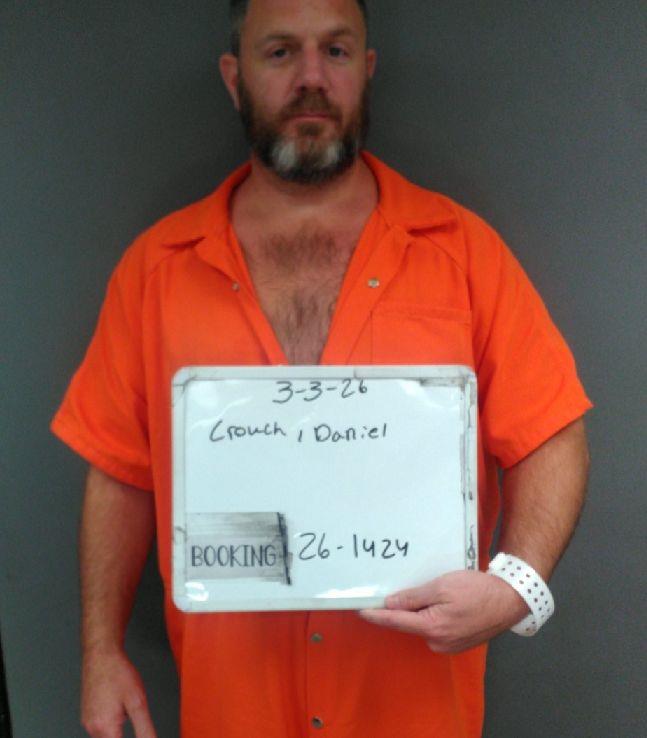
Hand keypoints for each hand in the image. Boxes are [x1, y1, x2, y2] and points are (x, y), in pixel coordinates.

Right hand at [81, 649, 157, 737]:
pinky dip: (112, 719)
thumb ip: (144, 729)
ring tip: (123, 700)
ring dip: (118, 726)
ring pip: (107, 734)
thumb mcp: (138, 702)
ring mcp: (87, 721)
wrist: (101, 654)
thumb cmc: (118, 673)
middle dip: (124, 732)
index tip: (131, 719)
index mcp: (104, 728)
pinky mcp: (87, 714)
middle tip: (128, 708)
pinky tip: (117, 700)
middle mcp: (92, 728)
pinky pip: (102, 725)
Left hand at [359, 570, 529, 653]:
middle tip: (403, 587)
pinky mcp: (457, 643)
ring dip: (422, 611)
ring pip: (423, 625)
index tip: (359, 609)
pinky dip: (434, 615)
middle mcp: (438, 642)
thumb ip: (413, 597)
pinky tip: (445, 602)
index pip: (395, 621)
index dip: (376, 614)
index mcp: (432, 628)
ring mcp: (448, 645)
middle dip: (403, 608)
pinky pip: (436, 628)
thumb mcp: (442, 586)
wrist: (509, 599)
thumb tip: (390, 604)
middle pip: (409, 623)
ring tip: (436, 592)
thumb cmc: (477, 590)